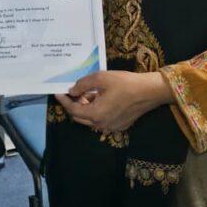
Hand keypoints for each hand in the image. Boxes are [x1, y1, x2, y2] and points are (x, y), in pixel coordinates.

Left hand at [56, 70, 173, 133]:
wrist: (149, 92)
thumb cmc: (124, 83)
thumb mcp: (100, 78)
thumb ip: (82, 85)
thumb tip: (72, 91)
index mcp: (94, 114)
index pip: (73, 109)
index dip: (64, 101)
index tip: (58, 93)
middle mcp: (101, 125)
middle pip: (80, 117)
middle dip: (74, 105)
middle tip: (73, 92)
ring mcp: (111, 128)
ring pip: (91, 119)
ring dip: (86, 108)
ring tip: (88, 93)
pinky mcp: (120, 126)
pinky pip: (102, 121)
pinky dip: (97, 111)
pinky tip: (101, 99)